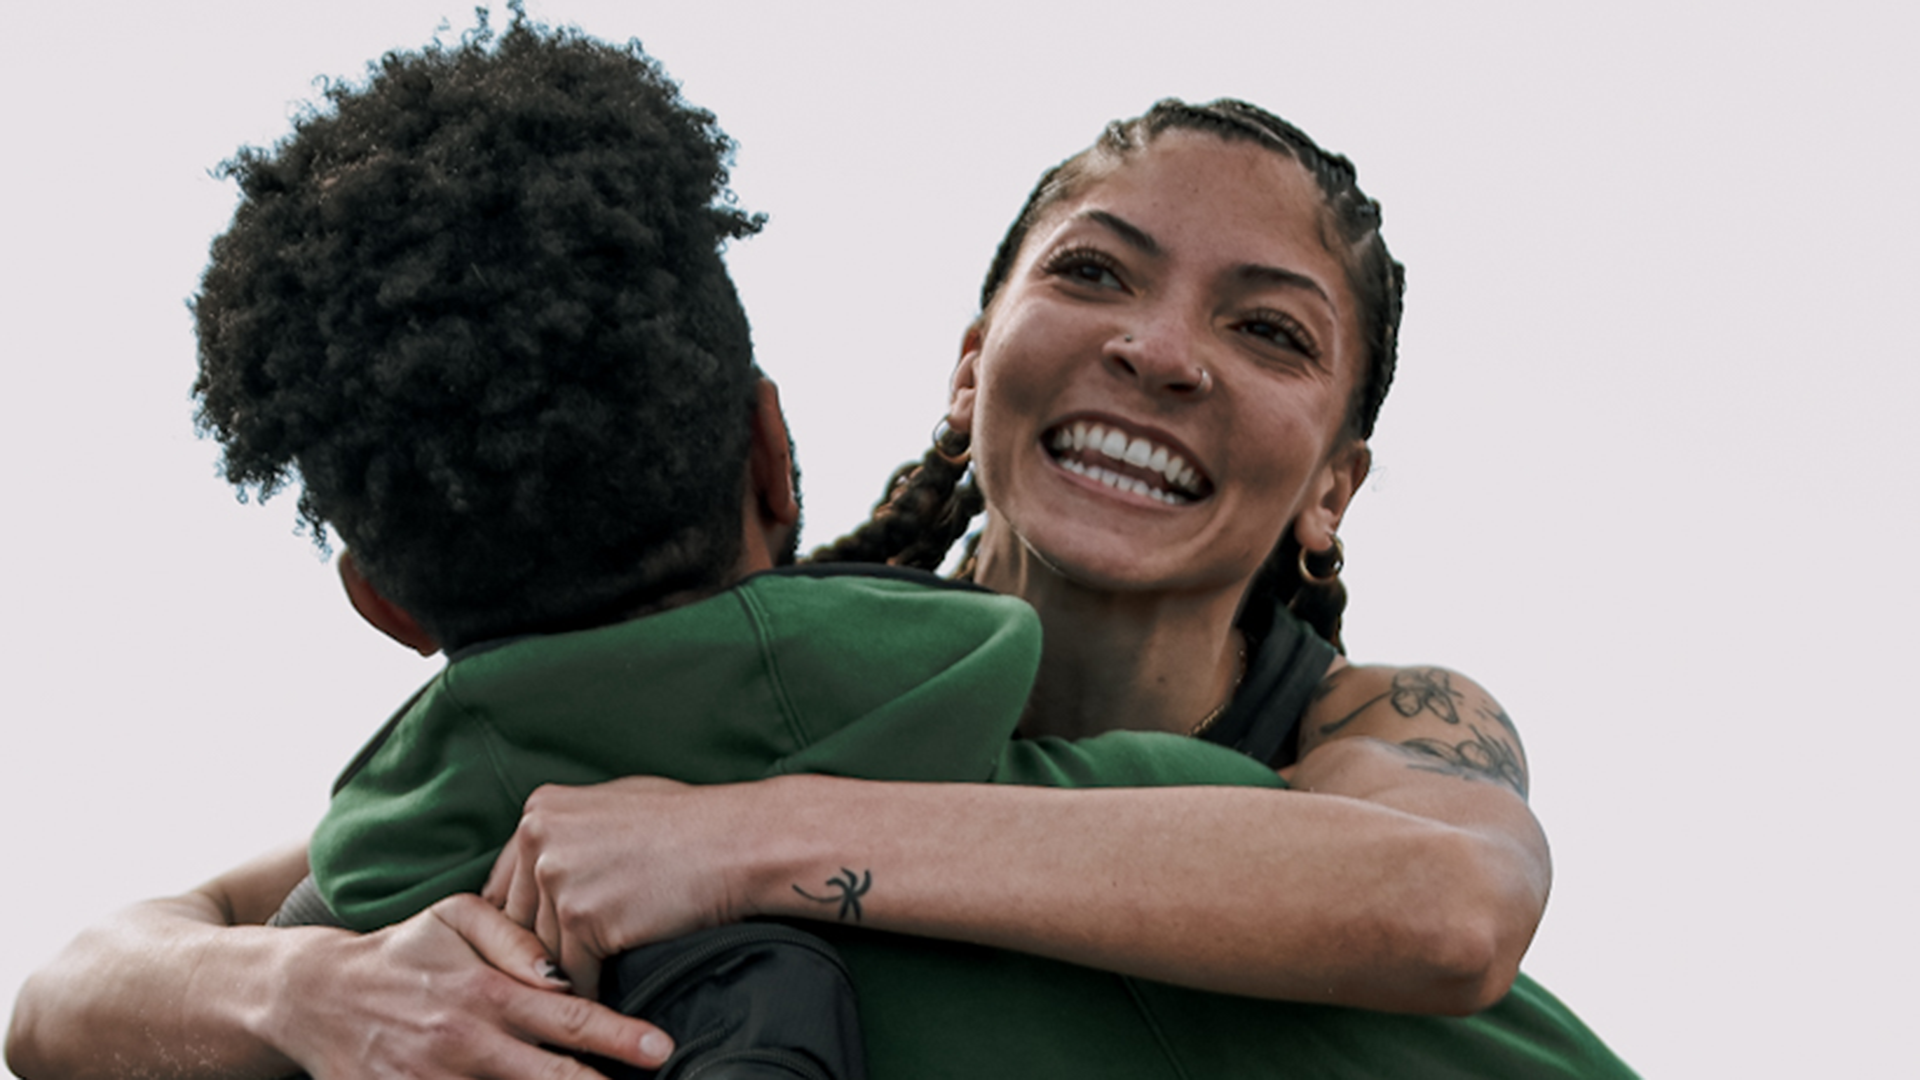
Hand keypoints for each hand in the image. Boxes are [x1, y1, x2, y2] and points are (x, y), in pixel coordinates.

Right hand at [274, 893, 673, 1077]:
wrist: (317, 996)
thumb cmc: (404, 950)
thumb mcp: (457, 917)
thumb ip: (515, 938)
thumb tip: (561, 973)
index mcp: (486, 991)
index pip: (568, 1019)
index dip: (620, 1037)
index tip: (662, 1048)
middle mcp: (466, 1041)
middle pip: (550, 1077)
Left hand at [484, 777, 756, 989]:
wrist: (740, 841)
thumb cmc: (691, 824)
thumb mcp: (614, 806)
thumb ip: (567, 832)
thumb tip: (541, 867)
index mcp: (540, 810)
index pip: (508, 884)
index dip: (528, 918)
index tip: (544, 942)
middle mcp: (538, 837)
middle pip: (518, 919)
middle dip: (541, 948)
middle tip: (562, 973)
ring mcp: (557, 877)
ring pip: (543, 949)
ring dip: (566, 972)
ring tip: (583, 988)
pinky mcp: (583, 918)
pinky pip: (573, 973)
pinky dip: (590, 990)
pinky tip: (607, 995)